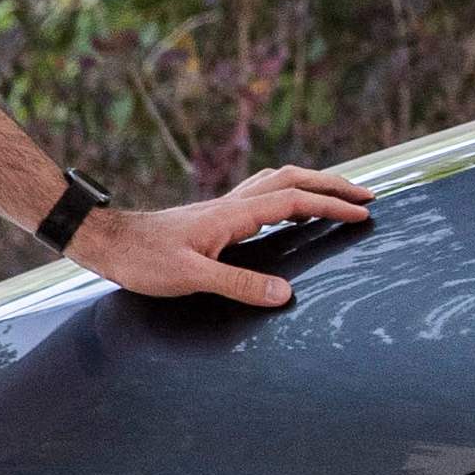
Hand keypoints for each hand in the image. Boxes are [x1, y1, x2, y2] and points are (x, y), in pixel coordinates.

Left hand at [71, 165, 375, 306]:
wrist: (108, 242)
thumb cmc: (143, 260)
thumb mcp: (191, 277)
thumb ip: (239, 284)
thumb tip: (285, 294)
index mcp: (234, 215)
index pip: (296, 201)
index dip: (333, 205)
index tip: (364, 212)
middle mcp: (233, 204)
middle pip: (293, 179)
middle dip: (333, 184)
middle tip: (366, 195)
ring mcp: (224, 208)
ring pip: (278, 181)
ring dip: (312, 183)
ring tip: (338, 196)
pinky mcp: (216, 217)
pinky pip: (263, 195)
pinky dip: (289, 195)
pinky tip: (291, 211)